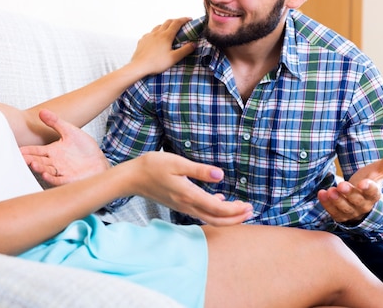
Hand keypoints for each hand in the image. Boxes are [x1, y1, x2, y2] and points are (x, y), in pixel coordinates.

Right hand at [21, 109, 109, 185]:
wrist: (100, 161)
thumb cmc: (86, 148)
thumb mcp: (70, 131)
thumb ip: (55, 122)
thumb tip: (42, 111)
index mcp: (53, 151)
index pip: (36, 151)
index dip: (27, 150)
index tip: (17, 149)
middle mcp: (54, 162)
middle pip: (38, 161)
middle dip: (29, 159)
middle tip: (20, 158)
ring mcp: (61, 171)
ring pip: (46, 170)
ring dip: (39, 168)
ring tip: (32, 164)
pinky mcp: (69, 179)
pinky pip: (58, 179)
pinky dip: (51, 178)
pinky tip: (45, 174)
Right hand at [126, 151, 253, 225]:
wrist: (132, 177)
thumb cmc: (152, 166)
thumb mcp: (177, 163)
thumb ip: (199, 170)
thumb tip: (220, 175)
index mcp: (188, 194)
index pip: (217, 209)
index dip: (235, 210)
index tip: (248, 205)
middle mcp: (186, 204)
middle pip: (215, 219)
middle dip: (234, 218)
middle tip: (250, 211)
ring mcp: (182, 206)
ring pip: (208, 218)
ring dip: (226, 217)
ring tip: (240, 209)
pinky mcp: (178, 203)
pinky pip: (200, 212)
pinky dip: (213, 211)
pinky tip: (218, 200)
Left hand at [129, 17, 196, 75]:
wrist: (139, 66)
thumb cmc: (156, 63)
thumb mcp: (174, 58)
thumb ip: (185, 50)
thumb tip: (193, 44)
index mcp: (166, 36)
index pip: (177, 23)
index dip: (184, 19)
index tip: (189, 19)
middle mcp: (157, 33)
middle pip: (167, 22)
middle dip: (175, 21)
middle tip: (181, 24)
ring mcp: (148, 36)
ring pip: (158, 26)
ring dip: (165, 26)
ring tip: (168, 30)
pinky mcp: (142, 40)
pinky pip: (150, 33)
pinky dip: (156, 32)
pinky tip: (156, 38)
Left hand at [317, 144, 382, 223]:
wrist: (359, 198)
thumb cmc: (368, 182)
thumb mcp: (377, 171)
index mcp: (374, 195)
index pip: (373, 193)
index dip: (368, 188)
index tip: (363, 183)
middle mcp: (364, 206)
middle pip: (357, 201)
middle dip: (349, 193)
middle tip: (341, 185)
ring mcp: (352, 212)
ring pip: (344, 208)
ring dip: (336, 200)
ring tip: (330, 191)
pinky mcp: (340, 215)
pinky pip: (333, 211)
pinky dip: (326, 204)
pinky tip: (321, 193)